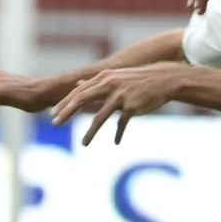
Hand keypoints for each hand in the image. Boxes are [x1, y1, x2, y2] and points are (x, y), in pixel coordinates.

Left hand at [50, 64, 186, 144]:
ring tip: (83, 144)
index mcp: (104, 78)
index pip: (79, 92)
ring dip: (91, 132)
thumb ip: (96, 83)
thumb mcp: (116, 77)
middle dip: (67, 112)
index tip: (55, 115)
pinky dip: (118, 134)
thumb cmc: (139, 79)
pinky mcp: (133, 107)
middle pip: (82, 100)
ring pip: (100, 117)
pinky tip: (116, 142)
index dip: (65, 104)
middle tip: (55, 124)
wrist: (165, 79)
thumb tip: (77, 85)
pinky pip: (121, 124)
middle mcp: (110, 85)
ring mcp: (121, 96)